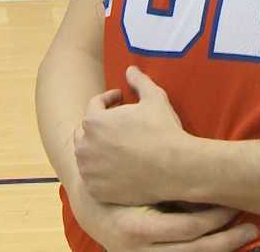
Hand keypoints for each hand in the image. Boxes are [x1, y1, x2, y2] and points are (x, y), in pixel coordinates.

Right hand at [67, 177, 257, 251]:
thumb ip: (170, 179)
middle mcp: (136, 251)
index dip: (215, 218)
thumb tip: (212, 172)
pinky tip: (222, 244)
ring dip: (219, 250)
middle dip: (225, 242)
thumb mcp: (140, 180)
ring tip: (245, 235)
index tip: (236, 206)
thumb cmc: (121, 181)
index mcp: (134, 229)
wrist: (89, 203)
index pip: (186, 228)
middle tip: (252, 228)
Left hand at [76, 67, 191, 205]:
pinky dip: (102, 172)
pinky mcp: (96, 190)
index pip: (95, 105)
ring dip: (98, 149)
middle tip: (119, 125)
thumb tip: (130, 69)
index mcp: (94, 121)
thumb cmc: (164, 131)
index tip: (121, 100)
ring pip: (87, 156)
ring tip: (119, 147)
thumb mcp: (155, 99)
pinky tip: (120, 167)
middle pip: (85, 131)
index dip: (109, 99)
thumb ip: (139, 82)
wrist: (175, 167)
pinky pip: (94, 178)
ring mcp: (89, 170)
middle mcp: (84, 146)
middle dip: (100, 126)